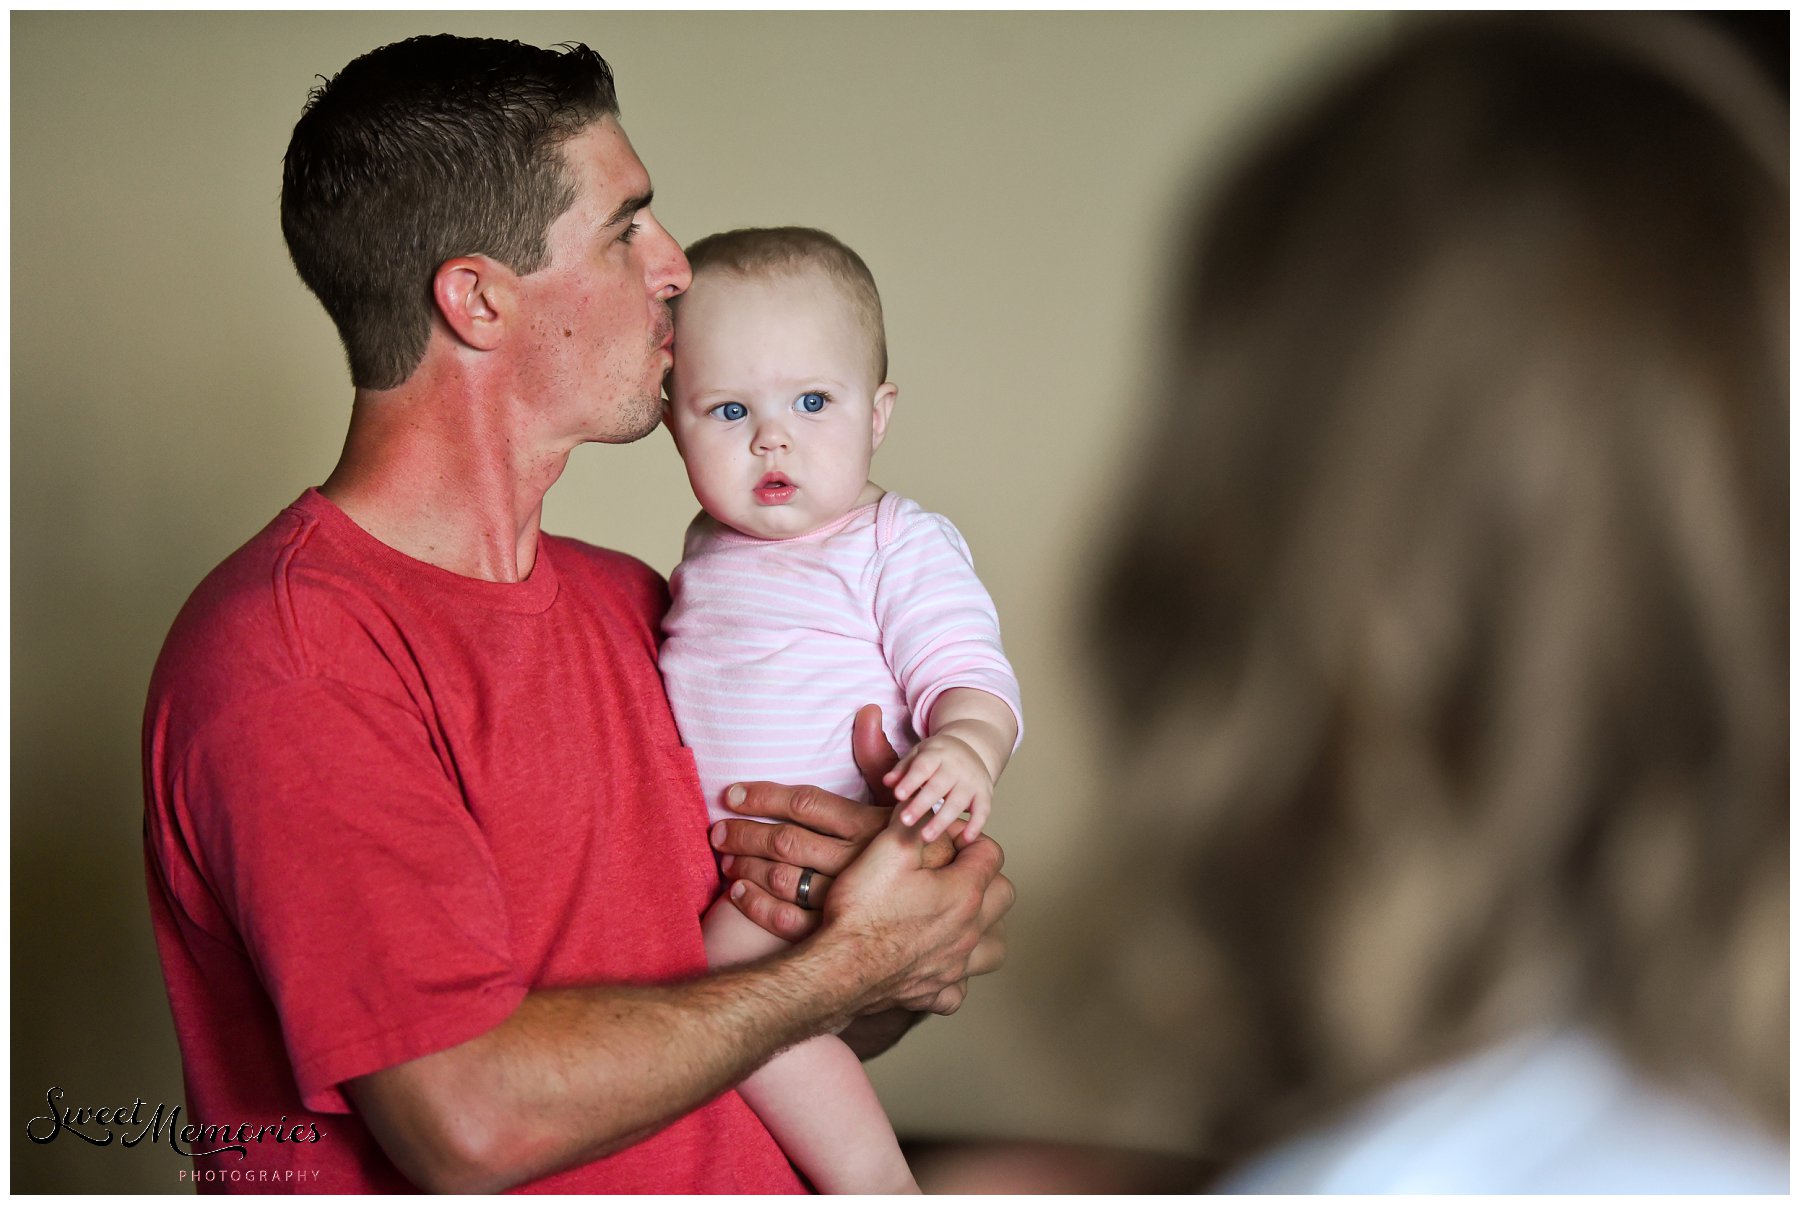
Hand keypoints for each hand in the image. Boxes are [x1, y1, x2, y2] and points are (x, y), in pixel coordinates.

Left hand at [711, 705, 952, 938]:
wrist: (942, 905)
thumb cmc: (914, 842)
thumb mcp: (902, 800)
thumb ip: (880, 758)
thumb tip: (868, 710)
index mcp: (867, 825)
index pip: (805, 804)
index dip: (763, 797)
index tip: (731, 793)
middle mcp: (855, 860)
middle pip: (785, 842)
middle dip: (743, 833)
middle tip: (716, 829)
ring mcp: (846, 899)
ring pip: (782, 878)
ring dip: (745, 866)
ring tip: (724, 856)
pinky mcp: (838, 929)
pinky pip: (787, 919)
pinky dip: (756, 905)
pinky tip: (737, 892)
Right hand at [815, 803, 1010, 1014]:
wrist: (837, 967)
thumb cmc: (862, 909)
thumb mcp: (886, 849)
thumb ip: (914, 823)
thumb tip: (926, 805)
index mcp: (964, 893)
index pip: (991, 853)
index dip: (968, 837)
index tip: (944, 836)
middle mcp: (969, 931)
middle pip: (1004, 896)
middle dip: (985, 877)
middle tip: (952, 871)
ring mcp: (954, 965)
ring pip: (994, 948)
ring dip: (984, 930)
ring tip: (957, 919)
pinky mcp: (935, 992)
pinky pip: (958, 989)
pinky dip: (953, 977)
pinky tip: (935, 964)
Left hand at [885, 733, 994, 843]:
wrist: (974, 748)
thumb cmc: (938, 757)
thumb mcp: (919, 754)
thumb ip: (902, 769)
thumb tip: (887, 782)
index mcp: (937, 754)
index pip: (923, 767)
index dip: (910, 781)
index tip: (897, 795)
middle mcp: (957, 767)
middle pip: (939, 786)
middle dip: (922, 804)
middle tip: (905, 821)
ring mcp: (972, 781)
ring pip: (958, 802)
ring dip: (942, 821)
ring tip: (926, 837)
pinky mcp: (985, 794)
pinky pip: (983, 811)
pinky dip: (976, 825)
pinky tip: (965, 839)